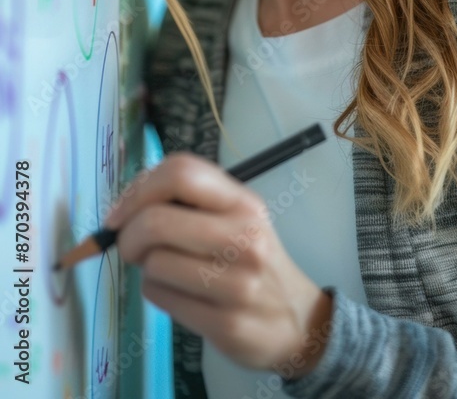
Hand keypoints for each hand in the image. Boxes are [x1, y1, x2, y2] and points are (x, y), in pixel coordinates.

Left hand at [104, 152, 332, 376]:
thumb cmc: (252, 260)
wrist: (296, 319)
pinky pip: (160, 297)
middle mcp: (244, 237)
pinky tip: (180, 295)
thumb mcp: (236, 218)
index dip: (138, 188)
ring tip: (169, 272)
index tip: (120, 213)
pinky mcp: (225, 323)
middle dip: (128, 235)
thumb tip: (127, 205)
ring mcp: (237, 283)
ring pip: (153, 264)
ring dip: (147, 269)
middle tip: (132, 247)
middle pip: (156, 221)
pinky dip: (157, 293)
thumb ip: (193, 202)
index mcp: (244, 203)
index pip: (181, 172)